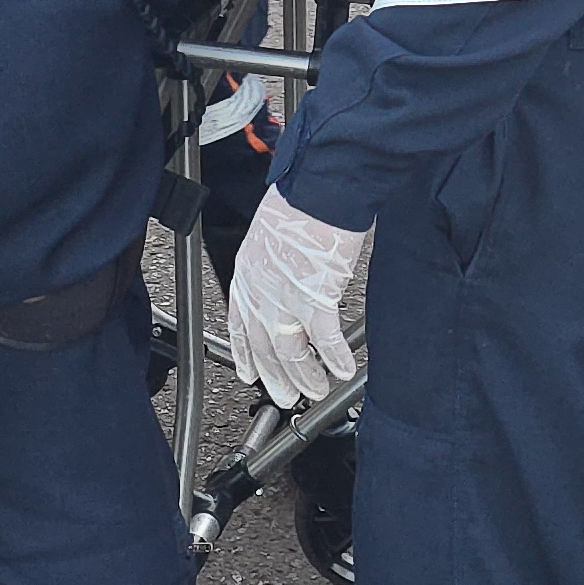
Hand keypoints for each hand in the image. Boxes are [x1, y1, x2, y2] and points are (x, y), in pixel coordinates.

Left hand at [225, 190, 366, 407]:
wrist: (319, 187)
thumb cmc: (301, 200)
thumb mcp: (271, 232)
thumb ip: (273, 260)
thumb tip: (286, 270)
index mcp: (248, 273)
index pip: (240, 325)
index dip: (244, 354)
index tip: (249, 372)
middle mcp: (261, 291)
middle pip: (264, 349)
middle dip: (274, 378)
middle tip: (284, 397)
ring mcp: (286, 298)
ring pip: (290, 355)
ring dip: (305, 378)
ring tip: (316, 391)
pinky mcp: (316, 299)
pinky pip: (324, 342)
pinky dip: (334, 360)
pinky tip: (344, 371)